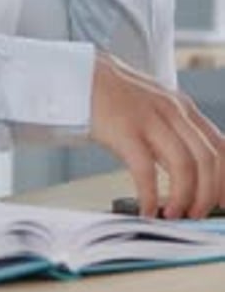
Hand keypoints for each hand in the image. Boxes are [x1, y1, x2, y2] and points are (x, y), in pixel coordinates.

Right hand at [91, 53, 224, 218]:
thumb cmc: (117, 99)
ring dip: (183, 198)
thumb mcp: (156, 109)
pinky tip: (146, 210)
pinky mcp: (124, 130)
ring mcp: (149, 119)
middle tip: (196, 215)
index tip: (223, 204)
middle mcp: (172, 110)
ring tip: (172, 214)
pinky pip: (146, 170)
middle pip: (207, 159)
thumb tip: (193, 176)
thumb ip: (175, 134)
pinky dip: (150, 197)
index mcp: (183, 108)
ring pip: (184, 165)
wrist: (80, 76)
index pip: (221, 147)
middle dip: (207, 195)